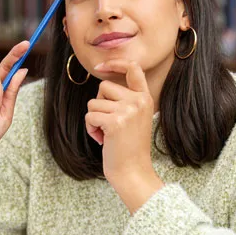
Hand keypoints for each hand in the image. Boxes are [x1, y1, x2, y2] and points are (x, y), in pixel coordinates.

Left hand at [85, 60, 154, 180]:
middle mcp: (139, 101)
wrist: (133, 172)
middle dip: (100, 103)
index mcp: (145, 98)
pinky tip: (102, 139)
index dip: (115, 63)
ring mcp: (128, 110)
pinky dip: (91, 128)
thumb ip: (126, 99)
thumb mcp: (135, 118)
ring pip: (94, 102)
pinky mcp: (115, 122)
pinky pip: (90, 115)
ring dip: (94, 118)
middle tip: (108, 123)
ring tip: (106, 133)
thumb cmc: (130, 147)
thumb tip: (103, 83)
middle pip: (104, 86)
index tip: (100, 67)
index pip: (133, 68)